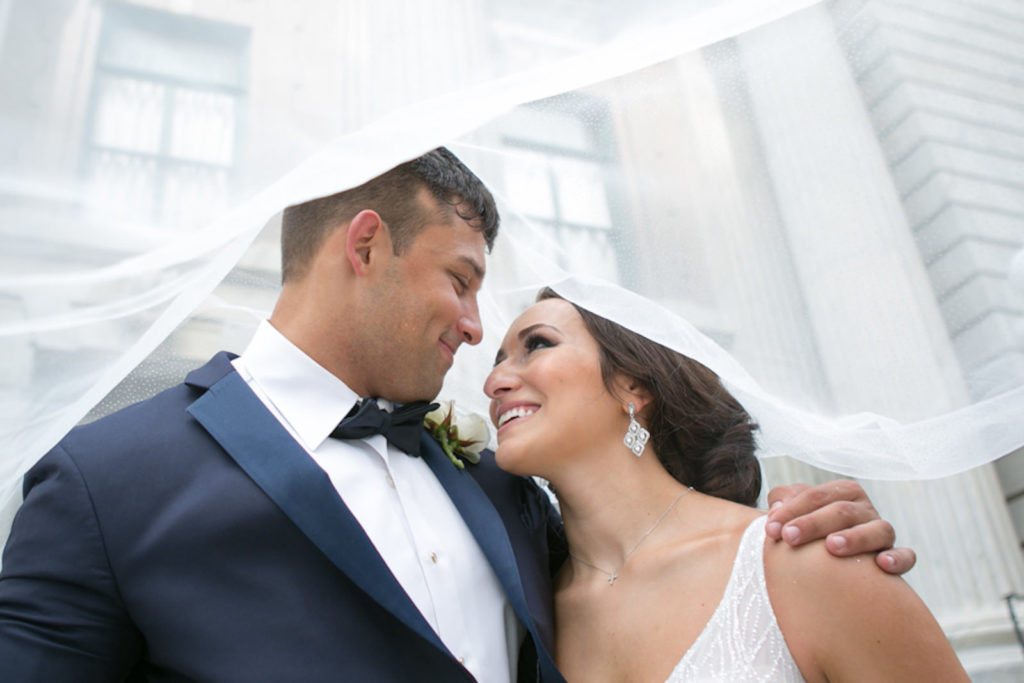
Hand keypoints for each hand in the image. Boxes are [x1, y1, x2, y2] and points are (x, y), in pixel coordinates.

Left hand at [765, 479, 915, 574]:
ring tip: (832, 547)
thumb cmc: (810, 533)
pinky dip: (898, 558)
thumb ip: (784, 501)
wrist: (834, 564)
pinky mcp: (898, 556)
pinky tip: (882, 565)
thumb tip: (777, 506)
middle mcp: (865, 510)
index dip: (792, 510)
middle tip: (789, 537)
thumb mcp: (796, 512)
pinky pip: (906, 556)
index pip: (816, 496)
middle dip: (813, 523)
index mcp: (842, 493)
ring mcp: (883, 532)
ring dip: (855, 537)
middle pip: (842, 511)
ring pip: (878, 529)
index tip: (770, 529)